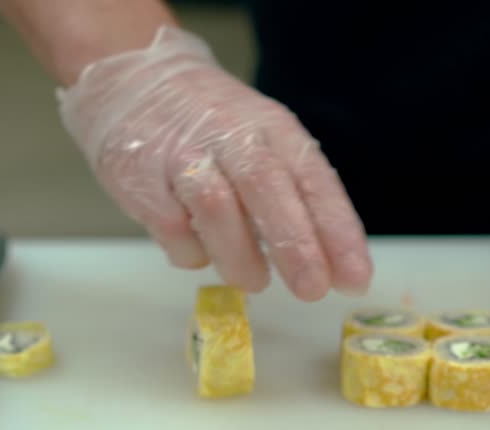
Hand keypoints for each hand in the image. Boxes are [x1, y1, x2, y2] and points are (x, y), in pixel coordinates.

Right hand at [56, 26, 371, 300]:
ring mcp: (182, 155)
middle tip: (313, 291)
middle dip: (295, 245)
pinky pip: (171, 226)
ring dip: (241, 255)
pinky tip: (201, 254)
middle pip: (267, 187)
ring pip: (216, 208)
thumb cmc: (213, 128)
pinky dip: (192, 252)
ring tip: (255, 282)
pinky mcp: (140, 177)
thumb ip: (296, 197)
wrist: (133, 80)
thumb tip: (333, 267)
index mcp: (272, 129)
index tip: (355, 279)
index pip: (314, 181)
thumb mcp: (264, 142)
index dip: (338, 232)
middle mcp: (230, 135)